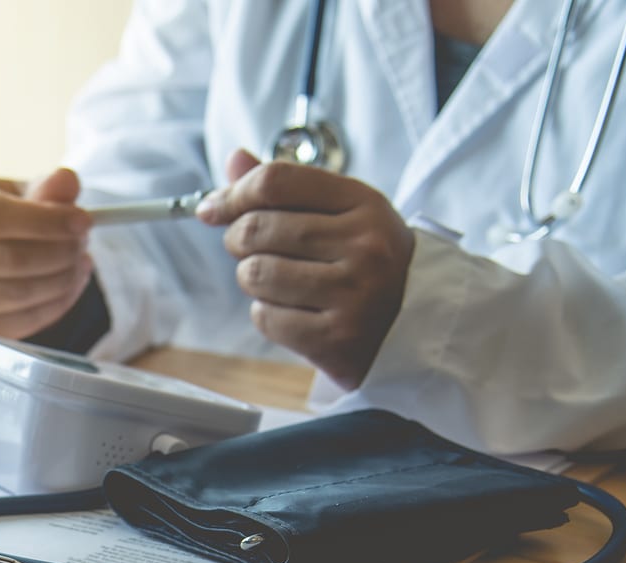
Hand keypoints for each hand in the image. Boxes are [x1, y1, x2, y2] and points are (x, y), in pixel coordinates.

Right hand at [0, 167, 93, 339]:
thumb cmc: (1, 217)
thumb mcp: (22, 193)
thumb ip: (46, 187)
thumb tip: (66, 182)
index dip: (44, 221)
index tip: (82, 221)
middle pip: (7, 259)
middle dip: (59, 253)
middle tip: (83, 244)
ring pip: (15, 294)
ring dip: (61, 281)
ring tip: (79, 264)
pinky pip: (17, 323)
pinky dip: (53, 307)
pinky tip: (67, 287)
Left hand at [196, 148, 414, 389]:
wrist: (414, 323)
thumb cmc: (367, 261)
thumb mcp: (343, 212)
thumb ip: (289, 186)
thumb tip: (234, 162)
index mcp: (364, 204)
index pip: (277, 181)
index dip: (233, 193)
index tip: (212, 208)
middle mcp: (363, 246)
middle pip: (257, 229)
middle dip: (238, 240)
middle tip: (249, 250)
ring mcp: (352, 295)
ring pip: (255, 274)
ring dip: (252, 279)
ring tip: (278, 281)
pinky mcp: (336, 338)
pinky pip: (265, 317)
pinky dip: (266, 314)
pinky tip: (294, 311)